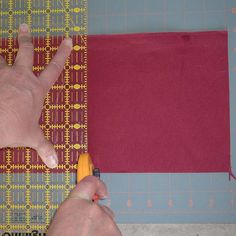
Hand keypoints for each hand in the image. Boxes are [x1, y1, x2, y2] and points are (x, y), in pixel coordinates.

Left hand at [0, 23, 71, 167]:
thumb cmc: (14, 127)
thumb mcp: (31, 138)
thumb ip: (44, 148)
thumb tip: (55, 163)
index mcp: (37, 88)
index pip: (55, 68)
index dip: (62, 54)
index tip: (68, 40)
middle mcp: (22, 76)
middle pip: (26, 52)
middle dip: (26, 38)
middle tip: (24, 26)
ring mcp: (3, 74)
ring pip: (2, 58)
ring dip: (1, 57)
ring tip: (0, 57)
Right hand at [47, 176, 121, 235]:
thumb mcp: (61, 223)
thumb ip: (75, 212)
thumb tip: (83, 213)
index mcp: (75, 204)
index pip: (90, 183)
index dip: (97, 185)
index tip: (101, 191)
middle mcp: (93, 209)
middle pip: (102, 209)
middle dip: (98, 218)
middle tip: (87, 232)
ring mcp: (107, 223)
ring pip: (108, 224)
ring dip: (102, 231)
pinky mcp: (115, 235)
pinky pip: (112, 234)